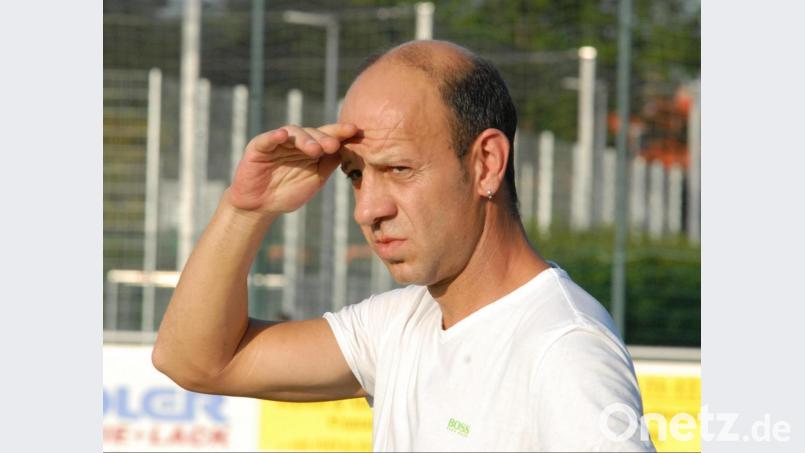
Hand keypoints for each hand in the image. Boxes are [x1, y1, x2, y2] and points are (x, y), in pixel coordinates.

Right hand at [228, 123, 357, 213]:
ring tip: (315, 150)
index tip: (354, 130)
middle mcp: (295, 141)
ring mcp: (277, 142)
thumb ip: (329, 164)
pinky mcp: (258, 147)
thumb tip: (349, 149)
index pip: (326, 136)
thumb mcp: (315, 179)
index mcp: (310, 147)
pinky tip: (283, 136)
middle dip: (324, 138)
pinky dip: (274, 137)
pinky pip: (267, 139)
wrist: (261, 207)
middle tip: (333, 145)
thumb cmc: (288, 192)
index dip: (339, 132)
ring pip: (292, 133)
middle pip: (312, 132)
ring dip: (305, 139)